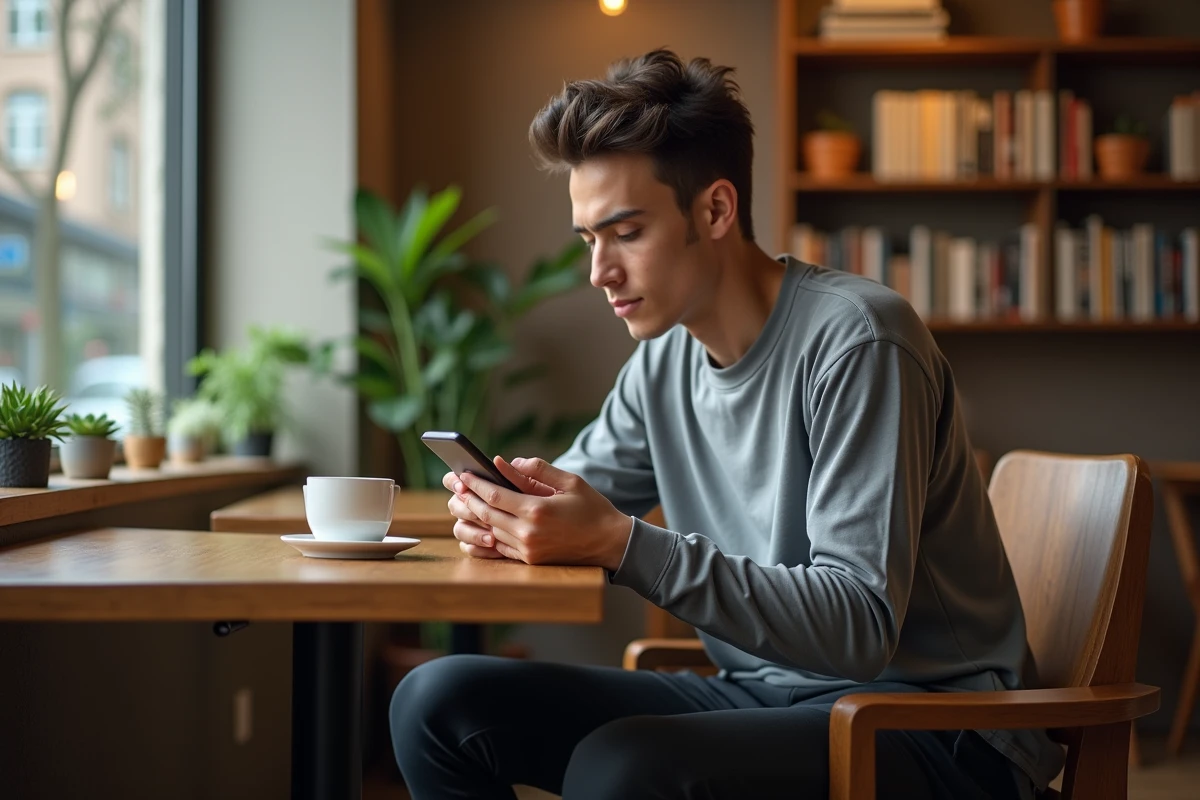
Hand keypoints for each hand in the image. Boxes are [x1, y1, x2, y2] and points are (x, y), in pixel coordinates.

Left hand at [453, 456, 632, 570]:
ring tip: (464, 502)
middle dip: (469, 499)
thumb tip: (508, 461)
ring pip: (490, 531)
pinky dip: (487, 534)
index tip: (463, 473)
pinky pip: (500, 547)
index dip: (476, 484)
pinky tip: (480, 524)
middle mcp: (528, 533)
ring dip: (475, 517)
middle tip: (456, 486)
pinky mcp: (530, 561)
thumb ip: (538, 470)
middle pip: (486, 515)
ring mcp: (528, 550)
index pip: (495, 496)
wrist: (609, 543)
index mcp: (537, 511)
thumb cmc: (592, 509)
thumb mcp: (569, 482)